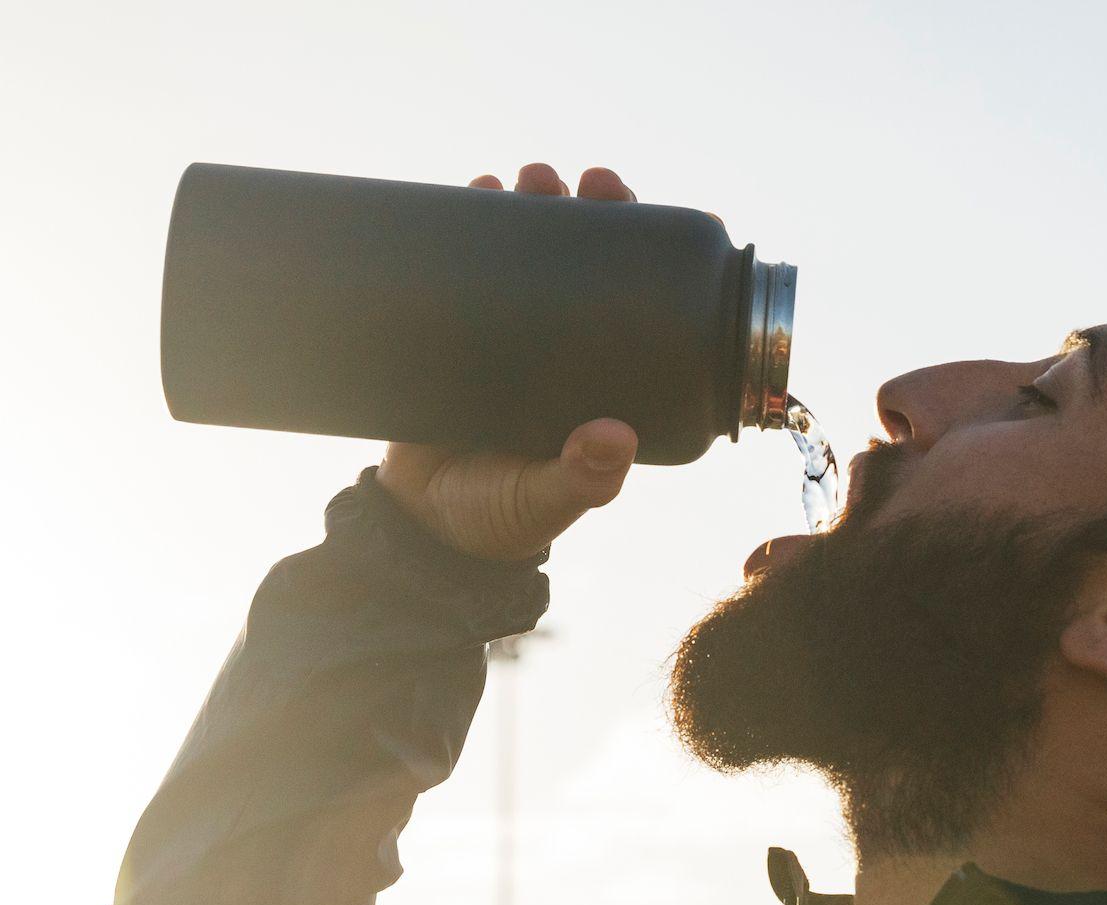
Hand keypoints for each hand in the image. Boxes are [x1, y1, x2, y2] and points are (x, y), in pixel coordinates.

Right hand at [378, 163, 641, 561]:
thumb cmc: (499, 518)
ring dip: (538, 202)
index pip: (651, 306)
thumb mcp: (545, 499)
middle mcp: (568, 346)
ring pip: (535, 248)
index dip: (666, 260)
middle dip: (596, 211)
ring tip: (533, 178)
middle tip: (592, 183)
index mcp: (608, 380)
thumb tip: (615, 438)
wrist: (416, 524)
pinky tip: (480, 188)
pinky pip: (471, 261)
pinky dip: (476, 219)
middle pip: (595, 259)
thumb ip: (581, 478)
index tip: (690, 216)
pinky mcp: (461, 325)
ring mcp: (514, 331)